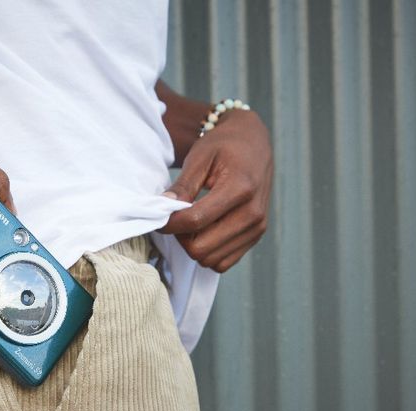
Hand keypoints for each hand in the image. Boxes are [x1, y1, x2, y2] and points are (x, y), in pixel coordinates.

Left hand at [159, 109, 272, 272]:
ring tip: (191, 223)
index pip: (195, 221)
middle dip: (181, 237)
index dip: (170, 224)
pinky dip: (208, 252)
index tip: (159, 216)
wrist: (253, 143)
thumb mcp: (200, 157)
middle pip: (201, 248)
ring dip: (193, 246)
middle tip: (177, 218)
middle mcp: (253, 213)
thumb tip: (163, 209)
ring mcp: (257, 228)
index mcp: (240, 188)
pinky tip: (204, 231)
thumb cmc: (225, 146)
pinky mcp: (256, 237)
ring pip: (211, 260)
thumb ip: (182, 186)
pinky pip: (223, 262)